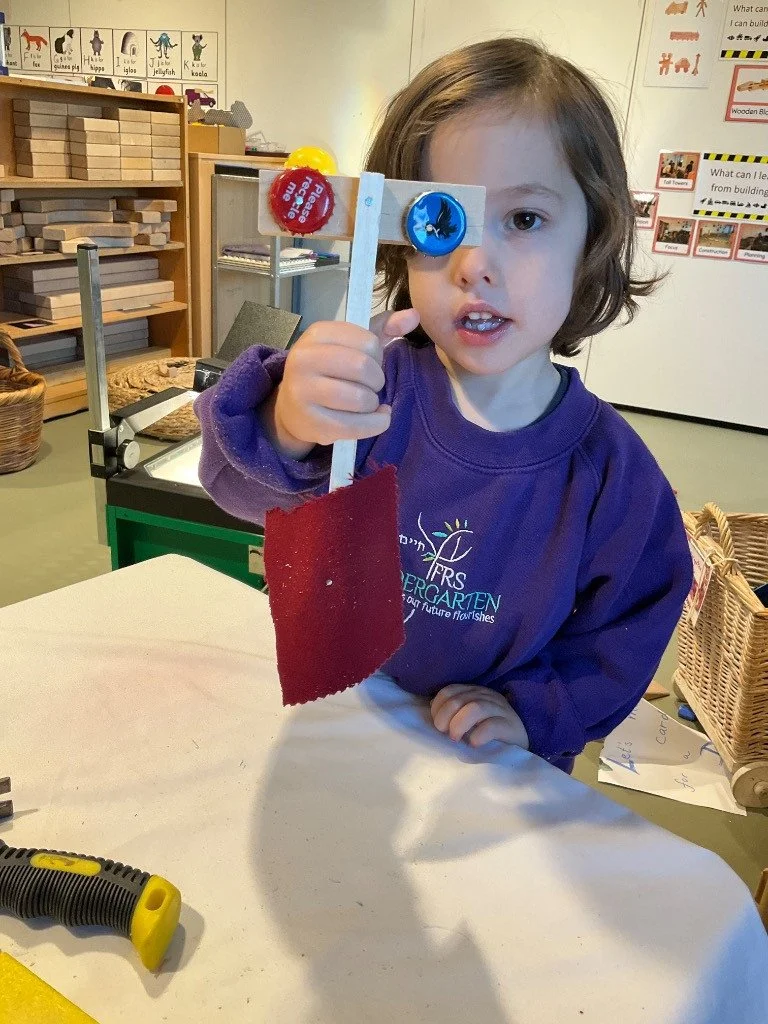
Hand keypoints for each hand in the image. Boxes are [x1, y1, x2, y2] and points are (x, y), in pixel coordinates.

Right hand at [267, 307, 419, 456]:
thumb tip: (415, 316)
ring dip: (373, 403)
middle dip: (376, 380)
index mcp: (317, 333)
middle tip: (370, 386)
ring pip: (360, 398)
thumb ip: (384, 328)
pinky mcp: (311, 422)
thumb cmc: (329, 371)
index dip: (377, 356)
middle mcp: (304, 359)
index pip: (367, 341)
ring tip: (367, 403)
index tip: (368, 363)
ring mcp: (303, 392)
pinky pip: (355, 426)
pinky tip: (376, 418)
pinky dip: (375, 424)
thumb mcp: (352, 344)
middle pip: (362, 367)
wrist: (292, 407)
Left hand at [430, 685, 528, 748]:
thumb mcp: (469, 720)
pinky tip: (474, 744)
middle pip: (458, 699)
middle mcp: (487, 697)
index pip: (449, 691)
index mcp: (474, 692)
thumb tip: (433, 712)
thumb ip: (453, 713)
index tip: (437, 726)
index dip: (438, 707)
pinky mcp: (512, 727)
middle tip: (446, 735)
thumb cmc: (490, 734)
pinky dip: (479, 734)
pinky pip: (492, 726)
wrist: (522, 746)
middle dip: (446, 718)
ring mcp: (501, 710)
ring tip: (456, 739)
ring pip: (475, 708)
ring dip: (459, 724)